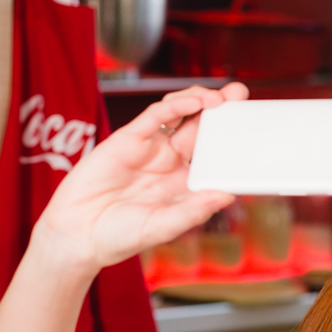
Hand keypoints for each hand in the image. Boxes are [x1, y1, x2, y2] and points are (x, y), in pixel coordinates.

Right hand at [35, 82, 247, 274]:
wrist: (78, 233)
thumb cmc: (120, 236)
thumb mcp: (163, 227)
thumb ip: (193, 211)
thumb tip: (227, 195)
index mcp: (185, 185)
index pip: (215, 158)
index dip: (233, 144)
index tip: (253, 133)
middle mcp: (171, 164)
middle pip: (203, 130)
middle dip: (223, 111)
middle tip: (242, 95)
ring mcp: (152, 149)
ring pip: (181, 116)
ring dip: (202, 102)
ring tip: (223, 97)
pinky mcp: (129, 138)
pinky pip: (156, 115)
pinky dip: (175, 105)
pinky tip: (194, 101)